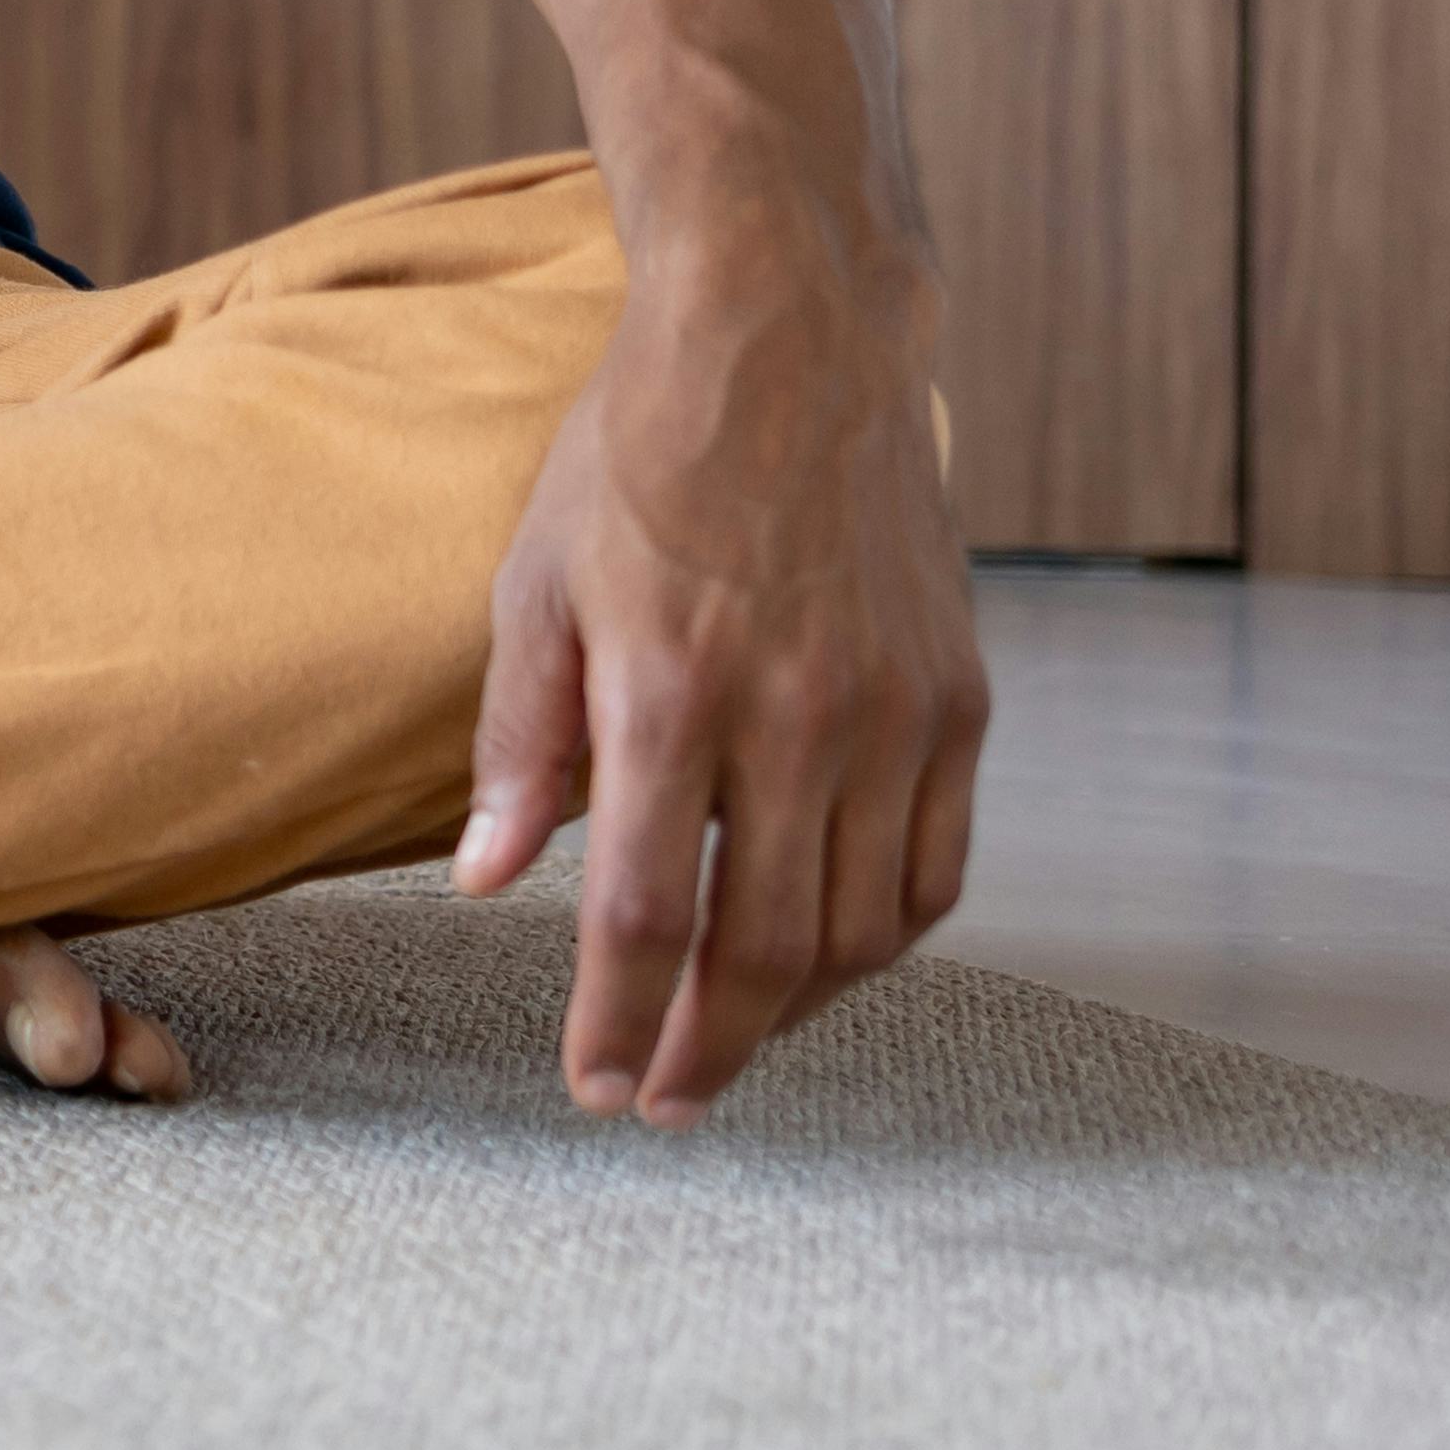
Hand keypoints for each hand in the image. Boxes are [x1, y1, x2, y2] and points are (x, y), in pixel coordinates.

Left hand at [457, 210, 984, 1122]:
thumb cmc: (639, 459)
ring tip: (729, 1039)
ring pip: (861, 929)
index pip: (641, 912)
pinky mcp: (963, 702)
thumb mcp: (536, 583)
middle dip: (706, 1049)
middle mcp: (799, 717)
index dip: (615, 1020)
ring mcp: (897, 714)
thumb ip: (521, 743)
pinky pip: (935, 869)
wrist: (792, 346)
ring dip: (795, 1011)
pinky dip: (881, 940)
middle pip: (762, 948)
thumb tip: (486, 882)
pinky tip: (823, 958)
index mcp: (671, 691)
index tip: (591, 1087)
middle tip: (659, 1102)